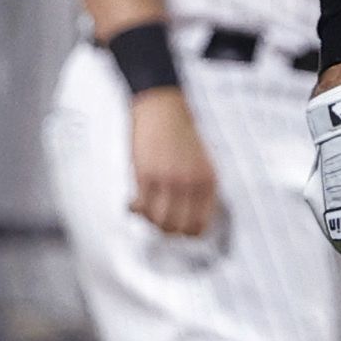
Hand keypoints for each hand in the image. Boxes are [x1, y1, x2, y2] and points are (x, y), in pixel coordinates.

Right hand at [128, 85, 218, 239]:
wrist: (163, 107)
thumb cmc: (181, 135)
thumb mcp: (202, 163)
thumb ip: (198, 190)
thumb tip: (188, 221)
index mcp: (208, 182)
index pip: (200, 226)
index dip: (186, 233)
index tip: (175, 227)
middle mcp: (191, 184)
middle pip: (177, 228)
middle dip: (165, 229)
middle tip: (156, 220)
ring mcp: (168, 180)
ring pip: (157, 220)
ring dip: (148, 220)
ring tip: (144, 210)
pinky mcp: (146, 174)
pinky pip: (141, 206)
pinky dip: (135, 209)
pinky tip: (132, 203)